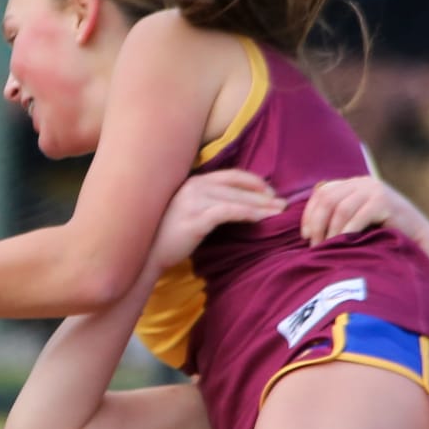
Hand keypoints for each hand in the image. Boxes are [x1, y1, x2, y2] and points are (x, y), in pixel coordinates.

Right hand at [152, 169, 283, 266]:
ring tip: (278, 212)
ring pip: (236, 198)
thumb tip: (234, 205)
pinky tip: (260, 219)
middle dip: (263, 194)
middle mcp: (194, 187)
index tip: (270, 191)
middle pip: (237, 186)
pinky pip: (228, 212)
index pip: (230, 175)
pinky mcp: (196, 219)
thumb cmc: (167, 236)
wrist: (145, 253)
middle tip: (283, 203)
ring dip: (260, 205)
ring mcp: (194, 201)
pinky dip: (247, 214)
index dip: (253, 182)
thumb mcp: (187, 211)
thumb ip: (207, 203)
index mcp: (193, 182)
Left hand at [299, 176, 419, 246]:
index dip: (309, 214)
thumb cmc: (385, 233)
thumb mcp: (359, 220)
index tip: (306, 235)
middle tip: (314, 245)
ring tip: (327, 248)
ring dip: (331, 231)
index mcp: (354, 184)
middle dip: (317, 223)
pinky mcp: (384, 202)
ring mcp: (374, 190)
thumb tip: (308, 230)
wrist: (418, 237)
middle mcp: (363, 182)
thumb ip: (340, 217)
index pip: (322, 192)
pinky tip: (343, 244)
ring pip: (340, 208)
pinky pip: (357, 217)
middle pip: (327, 198)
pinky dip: (346, 232)